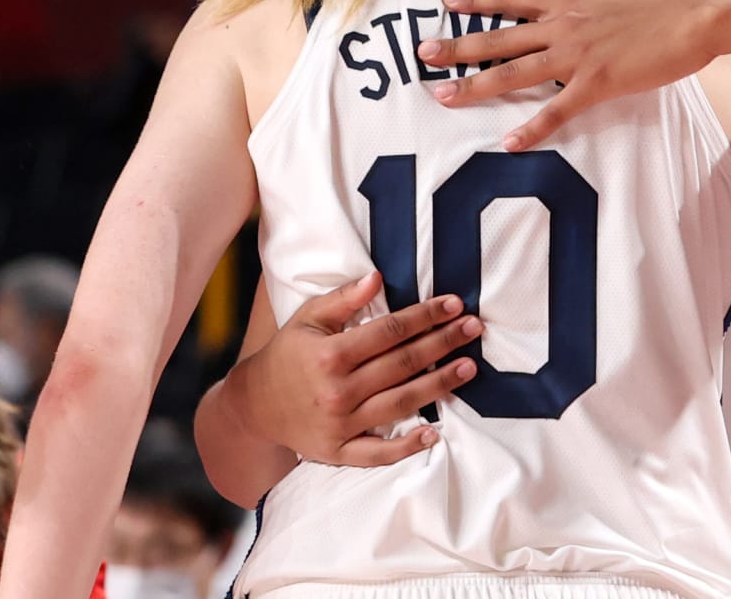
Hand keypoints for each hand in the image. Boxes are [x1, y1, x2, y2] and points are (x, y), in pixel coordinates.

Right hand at [224, 270, 479, 466]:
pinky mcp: (339, 452)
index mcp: (331, 354)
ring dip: (439, 385)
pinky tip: (434, 434)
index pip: (391, 330)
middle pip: (403, 364)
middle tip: (474, 330)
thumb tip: (377, 278)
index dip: (426, 316)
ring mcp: (341, 424)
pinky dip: (406, 447)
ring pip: (401, 403)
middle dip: (443, 343)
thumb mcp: (307, 318)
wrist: (256, 405)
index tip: (455, 305)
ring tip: (468, 368)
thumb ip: (343, 300)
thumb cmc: (287, 354)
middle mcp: (338, 389)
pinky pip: (378, 453)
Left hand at [418, 0, 717, 148]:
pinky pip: (557, 110)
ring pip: (515, 72)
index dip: (477, 0)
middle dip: (457, 47)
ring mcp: (576, 56)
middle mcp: (562, 26)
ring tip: (443, 97)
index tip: (446, 3)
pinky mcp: (597, 83)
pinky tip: (509, 142)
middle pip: (499, 37)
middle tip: (422, 55)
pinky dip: (532, 128)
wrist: (699, 15)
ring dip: (476, 86)